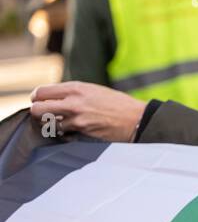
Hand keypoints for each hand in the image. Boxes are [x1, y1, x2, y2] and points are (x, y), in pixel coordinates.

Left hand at [29, 82, 147, 141]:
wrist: (137, 119)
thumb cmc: (117, 104)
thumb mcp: (93, 90)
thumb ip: (72, 92)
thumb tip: (54, 98)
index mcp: (75, 88)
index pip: (41, 92)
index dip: (37, 99)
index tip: (40, 103)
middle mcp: (73, 102)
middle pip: (37, 110)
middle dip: (38, 113)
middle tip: (44, 116)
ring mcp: (77, 119)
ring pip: (50, 124)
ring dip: (53, 125)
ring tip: (62, 124)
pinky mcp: (84, 133)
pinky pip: (65, 134)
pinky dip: (66, 133)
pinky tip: (75, 131)